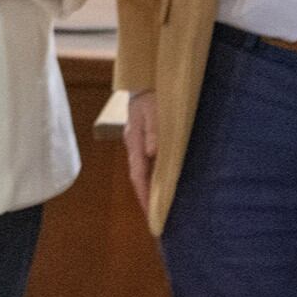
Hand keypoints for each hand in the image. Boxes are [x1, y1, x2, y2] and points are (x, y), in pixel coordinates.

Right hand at [122, 90, 158, 217]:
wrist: (145, 76)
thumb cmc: (151, 93)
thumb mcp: (153, 109)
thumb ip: (154, 129)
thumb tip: (152, 152)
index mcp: (135, 141)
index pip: (138, 174)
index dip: (145, 195)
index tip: (152, 214)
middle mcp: (134, 145)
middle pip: (139, 177)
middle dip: (146, 198)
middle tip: (156, 220)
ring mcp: (138, 142)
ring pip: (143, 171)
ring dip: (150, 189)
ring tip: (159, 207)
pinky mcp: (145, 138)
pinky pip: (149, 162)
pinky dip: (154, 176)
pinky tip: (162, 183)